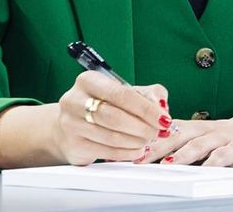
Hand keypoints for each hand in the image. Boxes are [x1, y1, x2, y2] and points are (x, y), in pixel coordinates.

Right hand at [53, 71, 171, 165]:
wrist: (69, 127)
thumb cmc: (101, 106)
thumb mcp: (123, 93)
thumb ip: (148, 94)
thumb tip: (162, 106)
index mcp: (89, 80)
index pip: (121, 94)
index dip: (146, 109)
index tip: (163, 119)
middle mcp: (75, 100)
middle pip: (115, 116)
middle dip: (142, 127)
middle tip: (158, 132)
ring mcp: (71, 124)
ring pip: (112, 136)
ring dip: (136, 141)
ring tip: (149, 141)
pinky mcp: (74, 145)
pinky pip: (106, 152)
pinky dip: (127, 153)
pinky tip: (137, 150)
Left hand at [146, 112, 232, 166]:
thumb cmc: (222, 137)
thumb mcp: (199, 136)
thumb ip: (177, 143)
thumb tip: (147, 153)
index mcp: (191, 127)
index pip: (164, 130)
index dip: (146, 138)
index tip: (128, 148)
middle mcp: (202, 129)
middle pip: (176, 136)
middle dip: (156, 147)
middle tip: (140, 157)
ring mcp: (219, 138)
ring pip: (196, 144)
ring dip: (180, 154)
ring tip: (166, 164)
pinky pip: (222, 156)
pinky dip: (211, 163)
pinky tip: (202, 171)